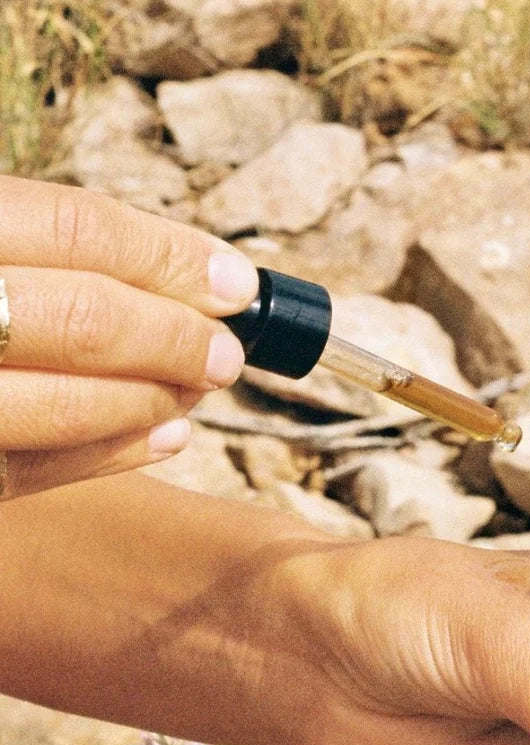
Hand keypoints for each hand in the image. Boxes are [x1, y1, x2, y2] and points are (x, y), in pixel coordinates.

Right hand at [0, 176, 256, 498]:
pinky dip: (115, 453)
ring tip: (197, 388)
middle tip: (226, 350)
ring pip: (65, 405)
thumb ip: (40, 247)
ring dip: (155, 398)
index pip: (77, 230)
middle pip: (83, 319)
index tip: (236, 283)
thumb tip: (194, 275)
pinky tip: (165, 435)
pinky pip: (36, 471)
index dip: (172, 256)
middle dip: (175, 337)